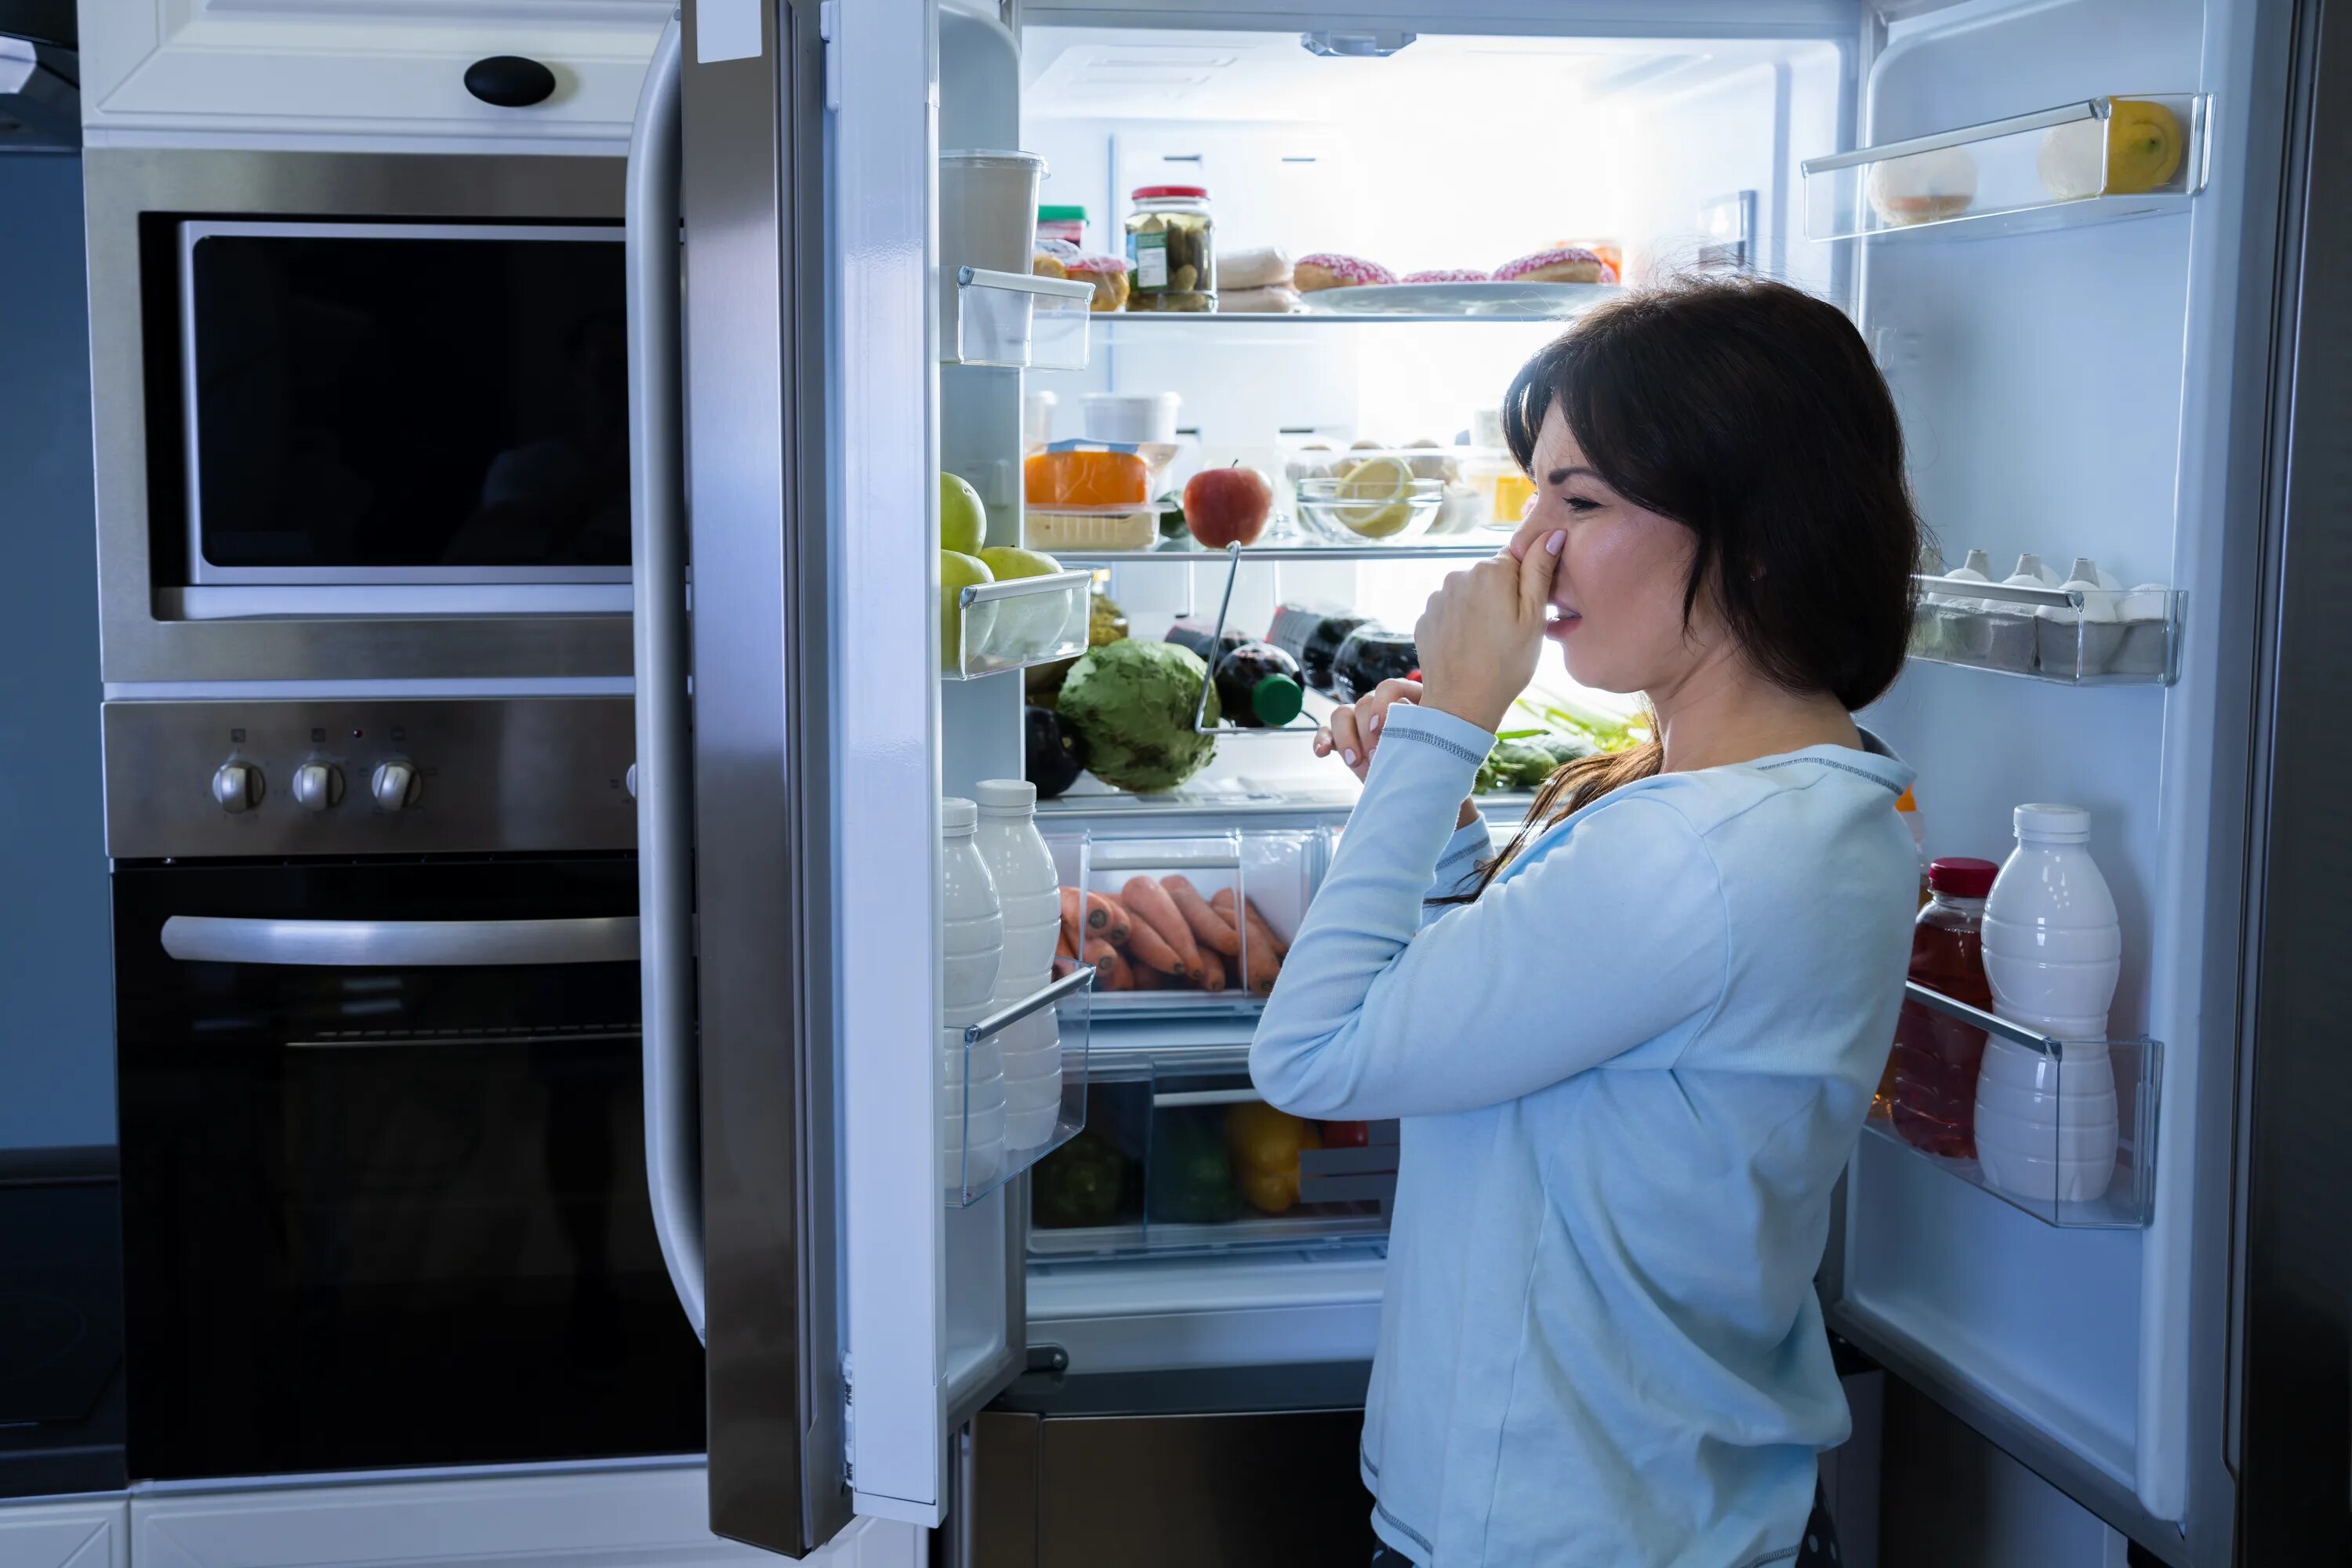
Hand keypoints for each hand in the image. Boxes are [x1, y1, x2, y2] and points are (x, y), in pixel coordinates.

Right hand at [1314, 678, 1422, 782]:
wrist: (1420, 775)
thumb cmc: (1431, 753)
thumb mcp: (1431, 739)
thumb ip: (1419, 725)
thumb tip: (1404, 709)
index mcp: (1406, 696)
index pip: (1389, 688)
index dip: (1383, 705)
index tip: (1380, 727)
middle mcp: (1379, 703)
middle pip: (1364, 704)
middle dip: (1366, 732)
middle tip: (1375, 757)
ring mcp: (1359, 719)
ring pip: (1342, 714)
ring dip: (1345, 738)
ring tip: (1354, 761)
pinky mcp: (1343, 736)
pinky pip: (1327, 732)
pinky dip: (1322, 741)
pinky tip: (1321, 752)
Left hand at [1415, 530, 1564, 732]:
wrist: (1461, 705)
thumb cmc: (1505, 665)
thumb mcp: (1533, 619)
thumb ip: (1540, 571)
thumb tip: (1552, 534)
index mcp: (1490, 572)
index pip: (1517, 560)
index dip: (1526, 585)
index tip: (1527, 610)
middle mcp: (1459, 576)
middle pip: (1491, 576)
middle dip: (1502, 596)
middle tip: (1510, 631)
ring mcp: (1438, 598)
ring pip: (1469, 594)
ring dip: (1480, 610)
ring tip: (1488, 643)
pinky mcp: (1425, 619)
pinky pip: (1450, 612)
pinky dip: (1460, 624)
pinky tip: (1469, 648)